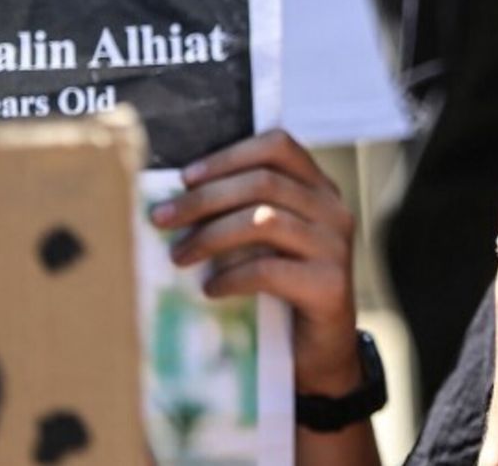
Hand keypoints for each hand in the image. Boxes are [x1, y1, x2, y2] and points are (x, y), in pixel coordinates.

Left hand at [151, 129, 362, 396]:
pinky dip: (231, 277)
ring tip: (179, 256)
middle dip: (204, 198)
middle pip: (263, 182)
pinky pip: (269, 269)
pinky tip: (211, 289)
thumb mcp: (270, 242)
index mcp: (319, 188)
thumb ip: (246, 211)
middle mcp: (333, 209)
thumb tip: (177, 198)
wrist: (321, 351)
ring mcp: (335, 246)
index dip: (229, 156)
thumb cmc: (284, 289)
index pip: (279, 146)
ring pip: (264, 219)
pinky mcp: (330, 284)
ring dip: (211, 236)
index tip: (185, 177)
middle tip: (161, 219)